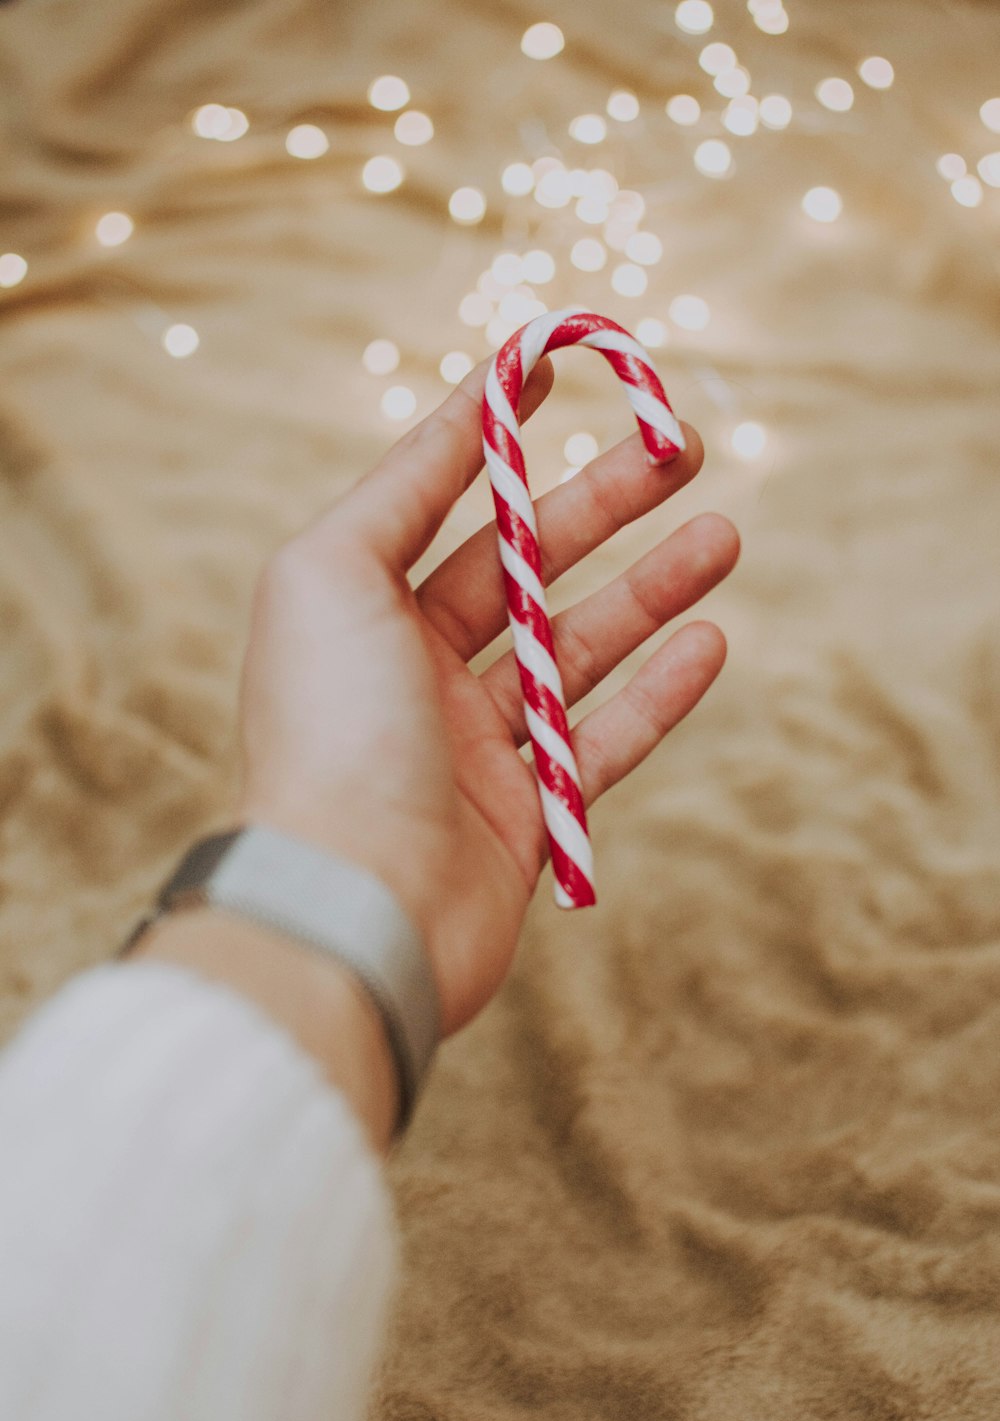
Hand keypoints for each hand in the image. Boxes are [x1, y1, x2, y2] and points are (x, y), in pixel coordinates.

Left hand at [235, 353, 738, 1039]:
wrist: (352, 905)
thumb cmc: (330, 729)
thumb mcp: (332, 573)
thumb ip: (399, 490)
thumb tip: (457, 422)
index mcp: (358, 610)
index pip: (438, 498)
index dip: (494, 429)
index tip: (559, 365)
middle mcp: (411, 672)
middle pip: (524, 567)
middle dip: (604, 503)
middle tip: (683, 448)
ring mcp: (473, 748)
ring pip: (578, 650)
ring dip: (651, 590)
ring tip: (723, 535)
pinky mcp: (528, 818)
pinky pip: (605, 742)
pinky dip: (658, 693)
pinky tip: (710, 641)